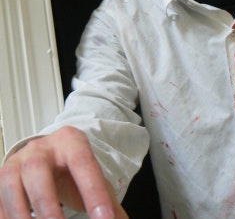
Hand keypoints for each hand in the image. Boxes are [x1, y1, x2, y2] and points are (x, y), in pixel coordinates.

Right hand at [0, 126, 127, 218]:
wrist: (46, 155)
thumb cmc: (72, 168)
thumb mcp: (91, 174)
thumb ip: (106, 200)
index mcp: (70, 141)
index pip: (83, 164)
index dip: (93, 192)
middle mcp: (40, 148)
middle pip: (38, 171)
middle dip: (48, 205)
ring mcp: (16, 162)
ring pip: (12, 188)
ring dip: (24, 217)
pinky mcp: (0, 180)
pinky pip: (0, 202)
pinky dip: (9, 218)